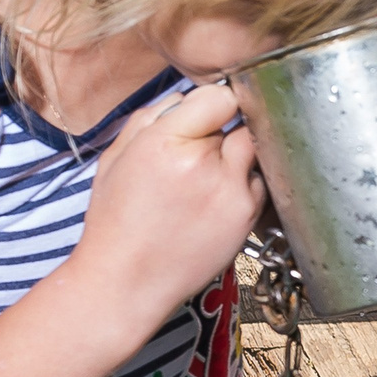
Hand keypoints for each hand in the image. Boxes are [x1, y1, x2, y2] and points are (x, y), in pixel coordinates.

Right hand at [73, 81, 264, 316]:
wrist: (128, 280)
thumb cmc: (117, 220)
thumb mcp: (117, 157)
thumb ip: (153, 117)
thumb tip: (187, 98)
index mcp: (166, 143)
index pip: (218, 96)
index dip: (210, 105)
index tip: (203, 117)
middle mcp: (204, 165)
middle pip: (239, 122)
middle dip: (222, 132)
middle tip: (200, 153)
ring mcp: (232, 192)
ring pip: (253, 150)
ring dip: (236, 157)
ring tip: (206, 180)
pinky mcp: (248, 216)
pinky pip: (259, 182)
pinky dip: (244, 184)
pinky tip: (216, 200)